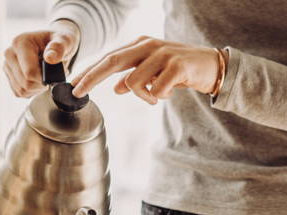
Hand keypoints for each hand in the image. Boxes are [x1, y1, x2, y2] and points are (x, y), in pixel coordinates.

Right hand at [3, 20, 79, 97]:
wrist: (53, 43)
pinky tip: (39, 80)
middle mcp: (10, 53)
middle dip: (42, 84)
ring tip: (46, 76)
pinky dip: (32, 91)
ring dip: (38, 88)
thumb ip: (59, 47)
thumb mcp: (65, 40)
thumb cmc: (59, 41)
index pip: (29, 72)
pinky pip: (20, 93)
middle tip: (52, 74)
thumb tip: (50, 58)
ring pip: (22, 90)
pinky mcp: (9, 75)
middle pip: (25, 83)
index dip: (45, 79)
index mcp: (20, 42)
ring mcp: (7, 65)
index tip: (54, 73)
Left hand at [71, 36, 221, 104]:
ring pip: (134, 82)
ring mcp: (162, 54)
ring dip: (143, 96)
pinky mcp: (177, 66)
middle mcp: (149, 46)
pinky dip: (160, 97)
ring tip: (156, 97)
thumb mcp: (154, 73)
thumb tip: (116, 88)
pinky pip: (156, 90)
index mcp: (140, 45)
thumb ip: (135, 77)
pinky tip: (171, 92)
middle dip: (92, 77)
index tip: (73, 84)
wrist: (213, 67)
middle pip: (112, 61)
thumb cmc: (181, 71)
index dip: (90, 71)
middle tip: (78, 92)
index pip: (109, 58)